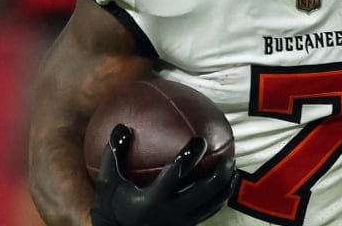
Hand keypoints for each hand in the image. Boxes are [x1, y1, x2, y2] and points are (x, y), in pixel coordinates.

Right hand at [91, 124, 235, 225]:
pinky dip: (219, 199)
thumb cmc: (112, 205)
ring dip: (225, 187)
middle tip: (228, 156)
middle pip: (204, 191)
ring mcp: (181, 223)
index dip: (190, 156)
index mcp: (152, 198)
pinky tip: (224, 186)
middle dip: (219, 173)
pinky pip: (209, 212)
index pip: (176, 174)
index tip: (200, 139)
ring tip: (234, 169)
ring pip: (212, 204)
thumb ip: (114, 153)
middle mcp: (170, 212)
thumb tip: (122, 125)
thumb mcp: (108, 180)